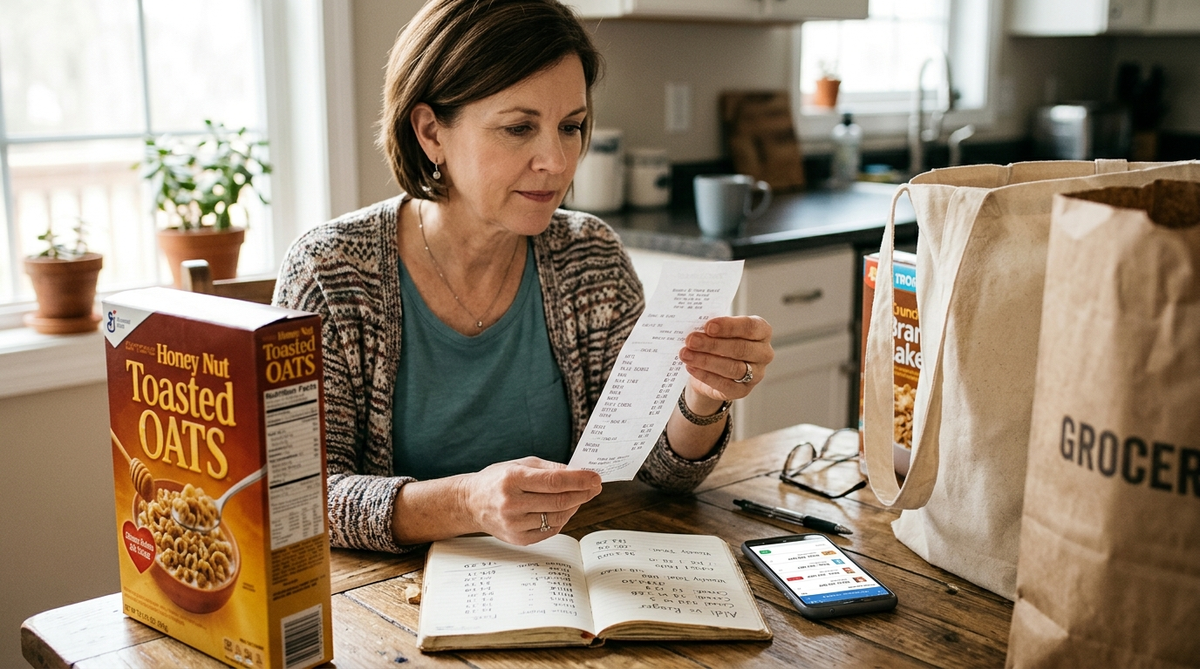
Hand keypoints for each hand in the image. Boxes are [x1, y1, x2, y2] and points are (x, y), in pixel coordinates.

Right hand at [461, 457, 601, 544]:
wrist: (471, 503)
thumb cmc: (498, 479)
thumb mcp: (521, 465)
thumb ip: (550, 469)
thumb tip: (579, 473)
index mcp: (513, 479)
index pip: (554, 482)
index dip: (579, 480)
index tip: (595, 477)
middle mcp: (512, 503)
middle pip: (559, 501)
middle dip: (583, 493)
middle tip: (595, 487)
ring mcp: (515, 524)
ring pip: (558, 517)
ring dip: (575, 506)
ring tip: (580, 496)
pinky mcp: (518, 539)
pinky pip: (551, 530)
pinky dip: (563, 519)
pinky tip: (565, 509)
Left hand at [679, 315, 773, 405]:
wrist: (713, 368)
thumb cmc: (719, 341)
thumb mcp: (718, 330)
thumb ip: (713, 328)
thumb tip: (696, 329)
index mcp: (761, 332)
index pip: (750, 327)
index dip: (729, 326)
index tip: (708, 326)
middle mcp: (763, 353)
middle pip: (740, 348)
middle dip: (713, 345)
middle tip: (691, 341)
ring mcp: (757, 374)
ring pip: (733, 368)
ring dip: (706, 361)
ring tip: (686, 354)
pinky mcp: (743, 390)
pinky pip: (725, 385)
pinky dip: (706, 376)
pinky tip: (691, 367)